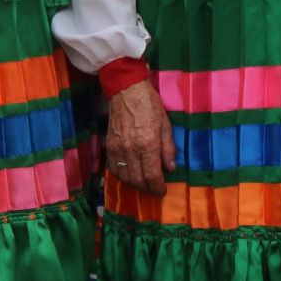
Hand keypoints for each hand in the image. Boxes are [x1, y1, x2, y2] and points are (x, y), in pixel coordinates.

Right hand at [106, 80, 176, 195]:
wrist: (126, 90)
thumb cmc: (149, 104)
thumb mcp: (165, 124)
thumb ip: (168, 148)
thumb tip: (171, 168)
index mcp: (147, 144)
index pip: (152, 175)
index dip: (158, 187)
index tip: (162, 191)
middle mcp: (130, 149)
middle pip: (137, 180)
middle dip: (147, 189)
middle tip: (154, 190)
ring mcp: (117, 148)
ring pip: (123, 177)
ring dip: (134, 184)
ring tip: (143, 183)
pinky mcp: (109, 145)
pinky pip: (113, 168)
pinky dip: (122, 175)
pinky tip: (130, 173)